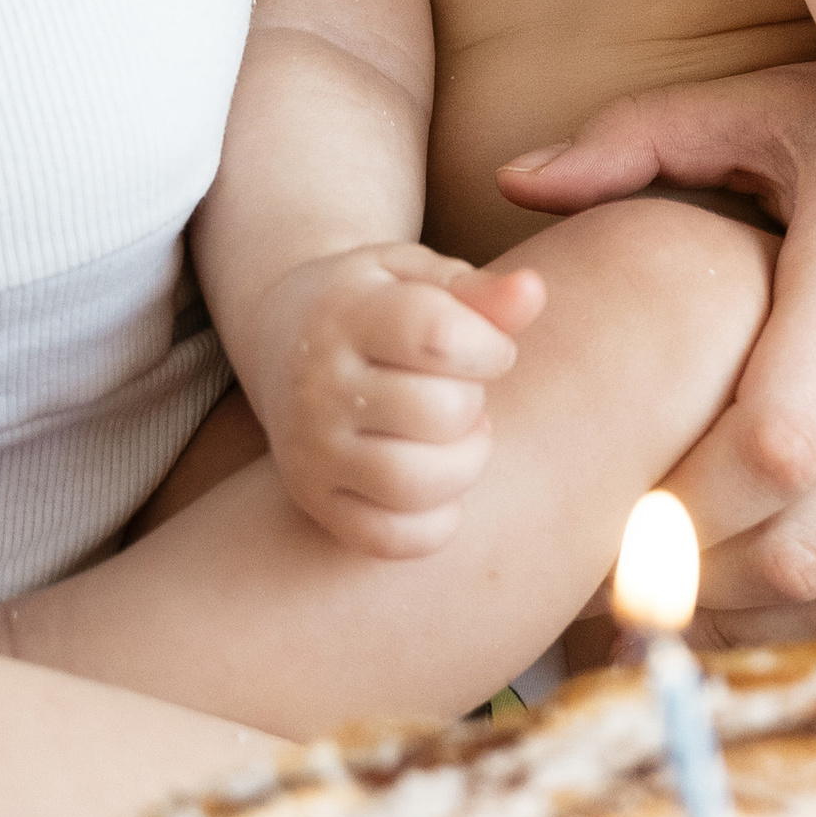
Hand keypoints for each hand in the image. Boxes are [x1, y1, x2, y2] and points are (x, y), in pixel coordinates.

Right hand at [244, 245, 542, 559]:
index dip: (492, 347)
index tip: (490, 348)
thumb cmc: (376, 303)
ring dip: (466, 463)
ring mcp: (311, 451)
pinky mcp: (314, 501)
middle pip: (441, 413)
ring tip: (458, 437)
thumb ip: (479, 292)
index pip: (439, 336)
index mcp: (345, 315)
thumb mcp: (417, 277)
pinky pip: (391, 539)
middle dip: (476, 402)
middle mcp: (317, 386)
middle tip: (461, 390)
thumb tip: (532, 291)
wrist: (282, 338)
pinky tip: (440, 484)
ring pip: (418, 484)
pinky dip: (437, 522)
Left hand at [495, 62, 815, 636]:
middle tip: (633, 576)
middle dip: (707, 579)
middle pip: (814, 540)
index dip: (689, 504)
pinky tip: (782, 604)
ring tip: (692, 599)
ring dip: (769, 617)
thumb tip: (515, 181)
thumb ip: (640, 138)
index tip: (623, 509)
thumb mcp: (772, 110)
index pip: (778, 444)